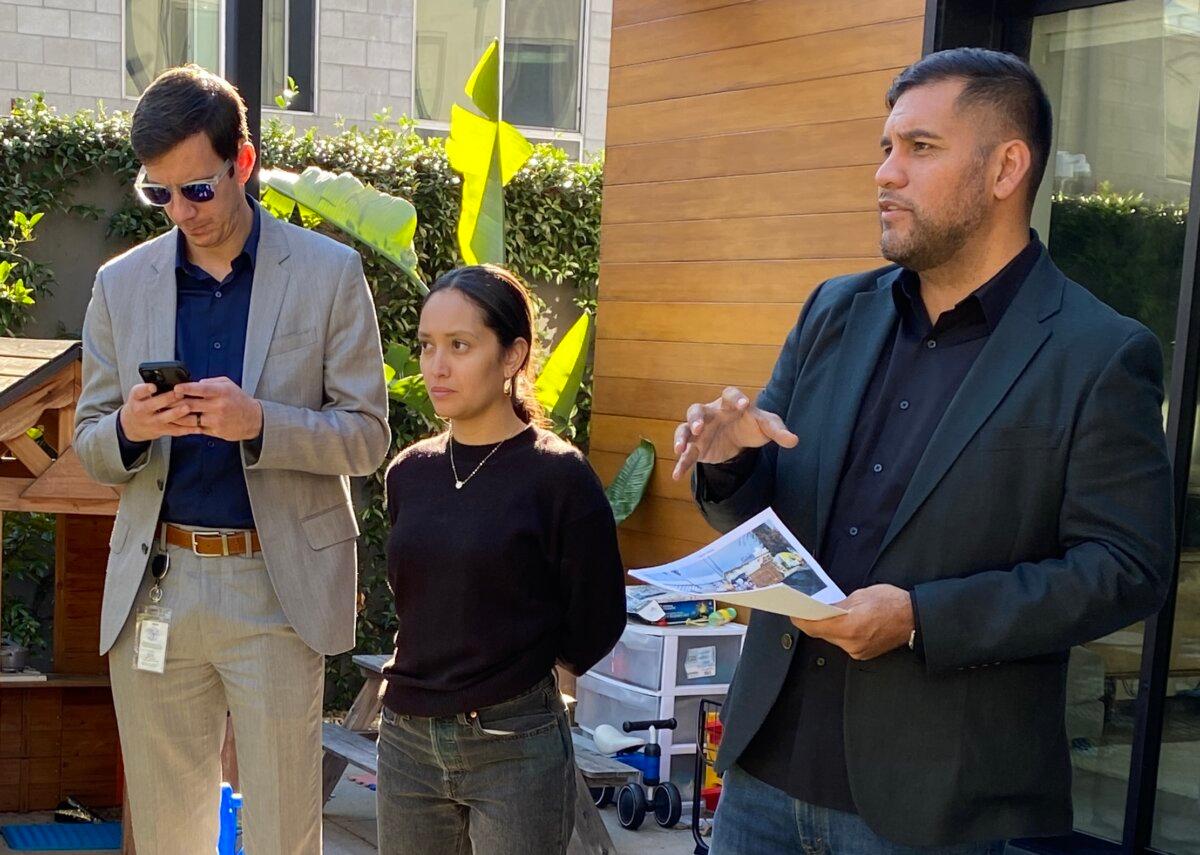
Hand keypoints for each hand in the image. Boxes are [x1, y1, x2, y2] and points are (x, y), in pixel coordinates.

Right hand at [119, 383, 196, 441]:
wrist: (132, 426)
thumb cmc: (140, 404)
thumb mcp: (139, 395)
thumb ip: (151, 388)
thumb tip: (171, 378)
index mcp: (136, 398)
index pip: (138, 392)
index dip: (145, 389)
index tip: (154, 386)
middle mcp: (142, 411)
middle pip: (153, 405)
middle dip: (167, 399)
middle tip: (179, 393)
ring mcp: (152, 422)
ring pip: (165, 418)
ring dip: (177, 413)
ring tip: (187, 408)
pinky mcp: (161, 431)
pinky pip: (175, 430)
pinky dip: (187, 429)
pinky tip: (198, 427)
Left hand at [171, 377, 263, 441]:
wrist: (253, 419)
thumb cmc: (240, 400)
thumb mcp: (229, 385)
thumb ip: (211, 382)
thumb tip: (195, 383)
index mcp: (222, 393)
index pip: (200, 389)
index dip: (186, 388)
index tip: (175, 388)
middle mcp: (218, 406)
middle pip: (190, 404)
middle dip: (174, 402)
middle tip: (164, 400)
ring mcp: (216, 420)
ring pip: (189, 419)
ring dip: (176, 416)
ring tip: (166, 412)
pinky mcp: (214, 431)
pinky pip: (195, 428)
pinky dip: (184, 426)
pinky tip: (177, 423)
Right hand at [672, 386, 798, 479]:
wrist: (739, 440)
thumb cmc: (752, 426)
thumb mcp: (767, 427)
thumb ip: (779, 431)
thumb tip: (794, 441)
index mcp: (730, 404)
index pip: (730, 395)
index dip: (735, 398)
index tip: (743, 405)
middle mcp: (711, 414)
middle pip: (697, 410)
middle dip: (696, 419)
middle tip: (698, 428)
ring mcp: (700, 431)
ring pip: (685, 429)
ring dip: (681, 438)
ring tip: (679, 449)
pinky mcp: (696, 447)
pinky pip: (686, 454)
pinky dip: (681, 464)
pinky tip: (677, 476)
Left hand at [791, 584, 913, 660]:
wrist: (914, 619)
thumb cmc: (891, 602)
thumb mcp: (860, 595)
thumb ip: (838, 604)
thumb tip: (823, 608)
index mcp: (849, 626)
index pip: (813, 626)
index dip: (800, 619)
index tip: (793, 611)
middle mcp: (851, 643)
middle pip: (821, 634)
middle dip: (814, 621)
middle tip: (807, 609)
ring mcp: (857, 651)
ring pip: (832, 639)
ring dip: (828, 627)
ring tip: (827, 614)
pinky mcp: (863, 654)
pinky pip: (844, 643)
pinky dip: (840, 633)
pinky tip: (843, 623)